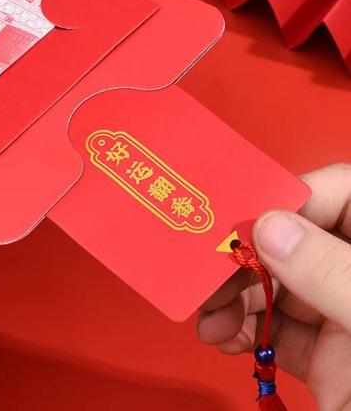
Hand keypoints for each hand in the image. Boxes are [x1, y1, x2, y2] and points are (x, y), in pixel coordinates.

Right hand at [197, 163, 350, 410]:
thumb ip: (331, 273)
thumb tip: (271, 228)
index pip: (339, 193)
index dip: (289, 199)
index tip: (245, 222)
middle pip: (293, 240)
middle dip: (246, 257)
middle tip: (211, 275)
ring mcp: (342, 315)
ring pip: (274, 283)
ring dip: (232, 297)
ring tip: (210, 319)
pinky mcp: (324, 355)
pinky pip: (273, 327)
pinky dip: (241, 329)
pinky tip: (225, 337)